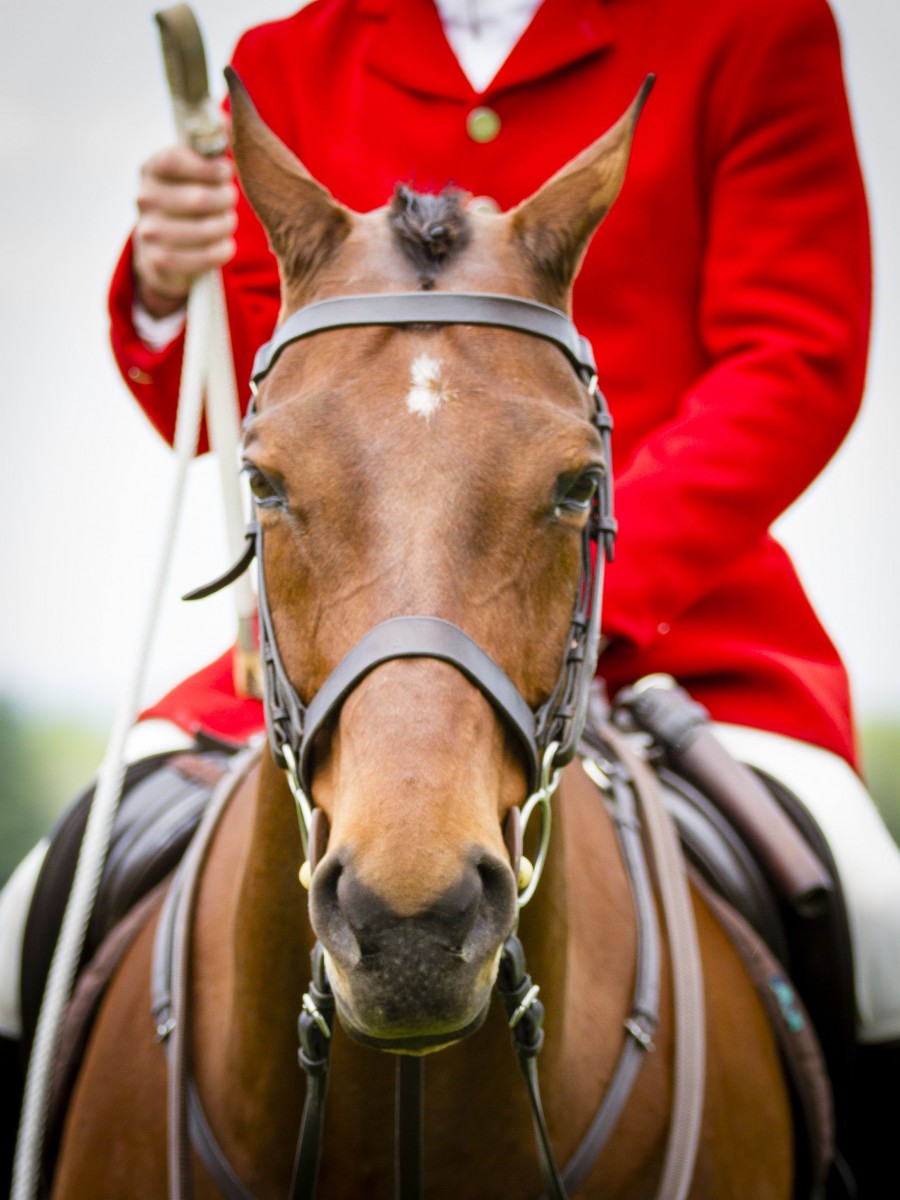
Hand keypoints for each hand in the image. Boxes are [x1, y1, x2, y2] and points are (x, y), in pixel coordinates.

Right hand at [133, 145, 237, 317]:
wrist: (162, 249)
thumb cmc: (187, 199)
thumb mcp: (193, 168)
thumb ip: (210, 143)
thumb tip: (227, 118)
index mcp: (151, 168)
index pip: (175, 160)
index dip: (208, 167)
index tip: (227, 171)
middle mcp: (144, 198)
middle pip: (198, 198)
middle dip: (225, 199)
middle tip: (230, 198)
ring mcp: (149, 232)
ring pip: (204, 229)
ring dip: (225, 225)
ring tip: (227, 221)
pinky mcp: (160, 261)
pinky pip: (203, 257)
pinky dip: (221, 251)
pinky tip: (225, 244)